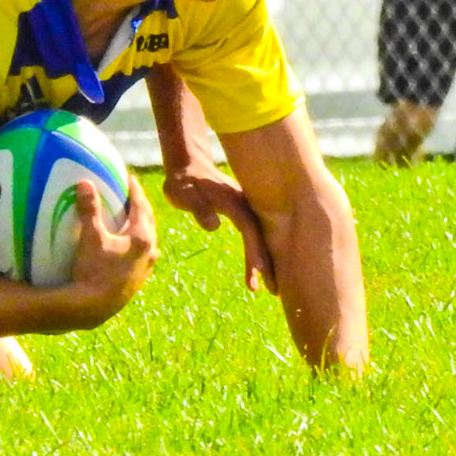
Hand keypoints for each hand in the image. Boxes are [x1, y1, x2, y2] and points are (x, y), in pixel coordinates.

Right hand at [64, 177, 157, 325]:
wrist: (92, 308)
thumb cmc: (93, 271)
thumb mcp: (91, 237)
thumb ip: (90, 209)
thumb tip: (85, 183)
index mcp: (142, 238)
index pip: (141, 206)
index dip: (135, 190)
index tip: (130, 178)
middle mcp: (149, 252)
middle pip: (148, 223)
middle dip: (140, 207)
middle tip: (132, 195)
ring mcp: (145, 270)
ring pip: (148, 242)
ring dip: (141, 228)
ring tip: (131, 220)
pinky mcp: (137, 282)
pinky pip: (142, 257)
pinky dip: (137, 246)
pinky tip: (128, 249)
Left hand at [163, 154, 275, 294]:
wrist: (188, 164)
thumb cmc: (182, 180)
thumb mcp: (181, 192)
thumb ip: (197, 207)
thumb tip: (214, 226)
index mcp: (234, 201)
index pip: (249, 230)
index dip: (255, 252)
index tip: (258, 275)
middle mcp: (245, 204)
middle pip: (262, 236)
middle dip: (268, 263)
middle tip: (274, 292)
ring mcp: (246, 207)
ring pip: (263, 236)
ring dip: (268, 260)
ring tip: (273, 288)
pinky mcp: (243, 211)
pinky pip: (256, 233)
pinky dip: (261, 251)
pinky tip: (262, 267)